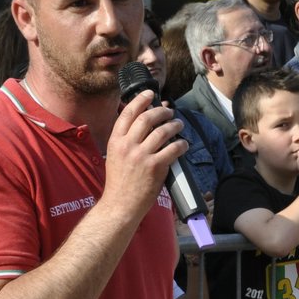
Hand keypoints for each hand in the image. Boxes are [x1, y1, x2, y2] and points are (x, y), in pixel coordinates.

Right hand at [102, 91, 186, 220]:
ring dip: (174, 125)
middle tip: (169, 111)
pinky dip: (181, 144)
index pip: (128, 113)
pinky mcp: (154, 167)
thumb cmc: (119, 183)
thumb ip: (126, 140)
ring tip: (179, 124)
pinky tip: (184, 144)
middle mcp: (127, 145)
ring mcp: (141, 156)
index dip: (140, 100)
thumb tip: (145, 125)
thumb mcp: (114, 156)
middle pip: (147, 118)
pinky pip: (172, 149)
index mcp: (115, 141)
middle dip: (161, 111)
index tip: (150, 93)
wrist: (119, 205)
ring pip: (162, 131)